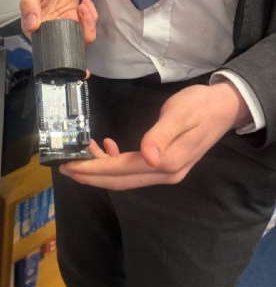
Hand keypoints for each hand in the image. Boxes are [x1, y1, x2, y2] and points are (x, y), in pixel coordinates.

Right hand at [20, 0, 96, 44]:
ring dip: (88, 24)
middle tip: (83, 13)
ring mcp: (62, 25)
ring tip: (84, 5)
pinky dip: (90, 17)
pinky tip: (85, 3)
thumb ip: (29, 5)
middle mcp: (48, 30)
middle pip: (69, 46)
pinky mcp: (73, 17)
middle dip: (82, 35)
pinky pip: (86, 25)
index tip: (74, 44)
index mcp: (34, 29)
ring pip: (80, 37)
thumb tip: (31, 26)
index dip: (64, 52)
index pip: (49, 49)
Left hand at [59, 80, 251, 189]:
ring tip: (79, 156)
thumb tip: (148, 157)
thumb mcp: (180, 115)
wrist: (223, 107)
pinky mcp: (164, 164)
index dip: (94, 169)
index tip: (71, 166)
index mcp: (168, 163)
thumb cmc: (200, 106)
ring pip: (124, 177)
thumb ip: (162, 136)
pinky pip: (134, 169)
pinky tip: (106, 146)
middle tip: (64, 168)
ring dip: (100, 169)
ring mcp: (166, 172)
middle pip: (119, 180)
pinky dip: (116, 162)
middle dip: (90, 175)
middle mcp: (165, 174)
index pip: (122, 170)